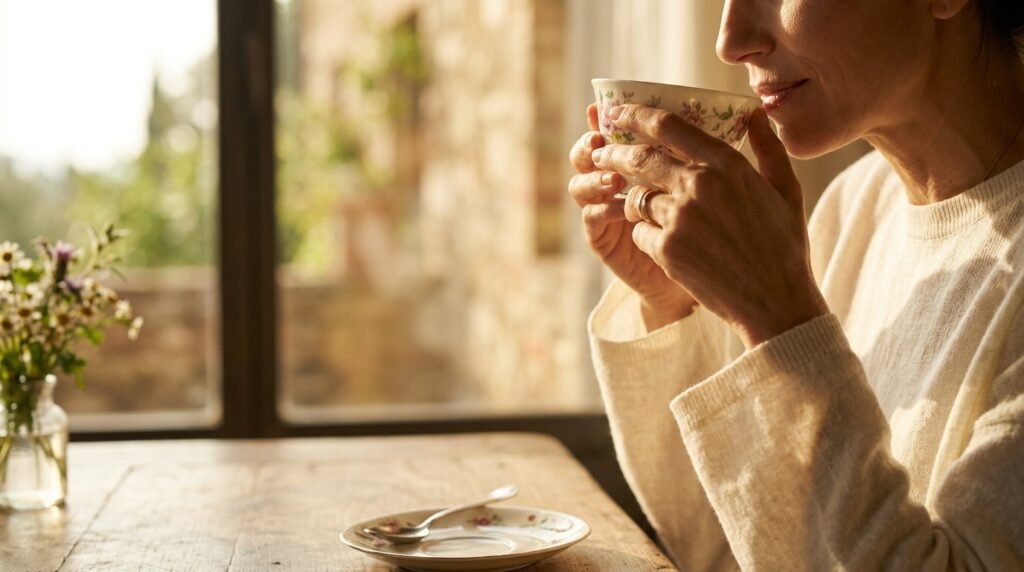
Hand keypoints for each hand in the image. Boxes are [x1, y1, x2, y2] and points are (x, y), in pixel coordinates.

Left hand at [591, 104, 828, 346]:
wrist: (775, 302)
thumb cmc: (784, 245)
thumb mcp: (785, 189)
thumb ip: (767, 147)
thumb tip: (755, 112)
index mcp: (727, 164)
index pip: (669, 126)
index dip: (636, 115)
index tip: (618, 111)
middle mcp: (699, 185)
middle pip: (639, 157)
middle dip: (614, 153)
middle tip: (601, 154)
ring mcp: (679, 218)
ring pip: (636, 197)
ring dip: (630, 200)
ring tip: (630, 203)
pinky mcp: (666, 250)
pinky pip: (639, 231)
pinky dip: (644, 234)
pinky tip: (659, 242)